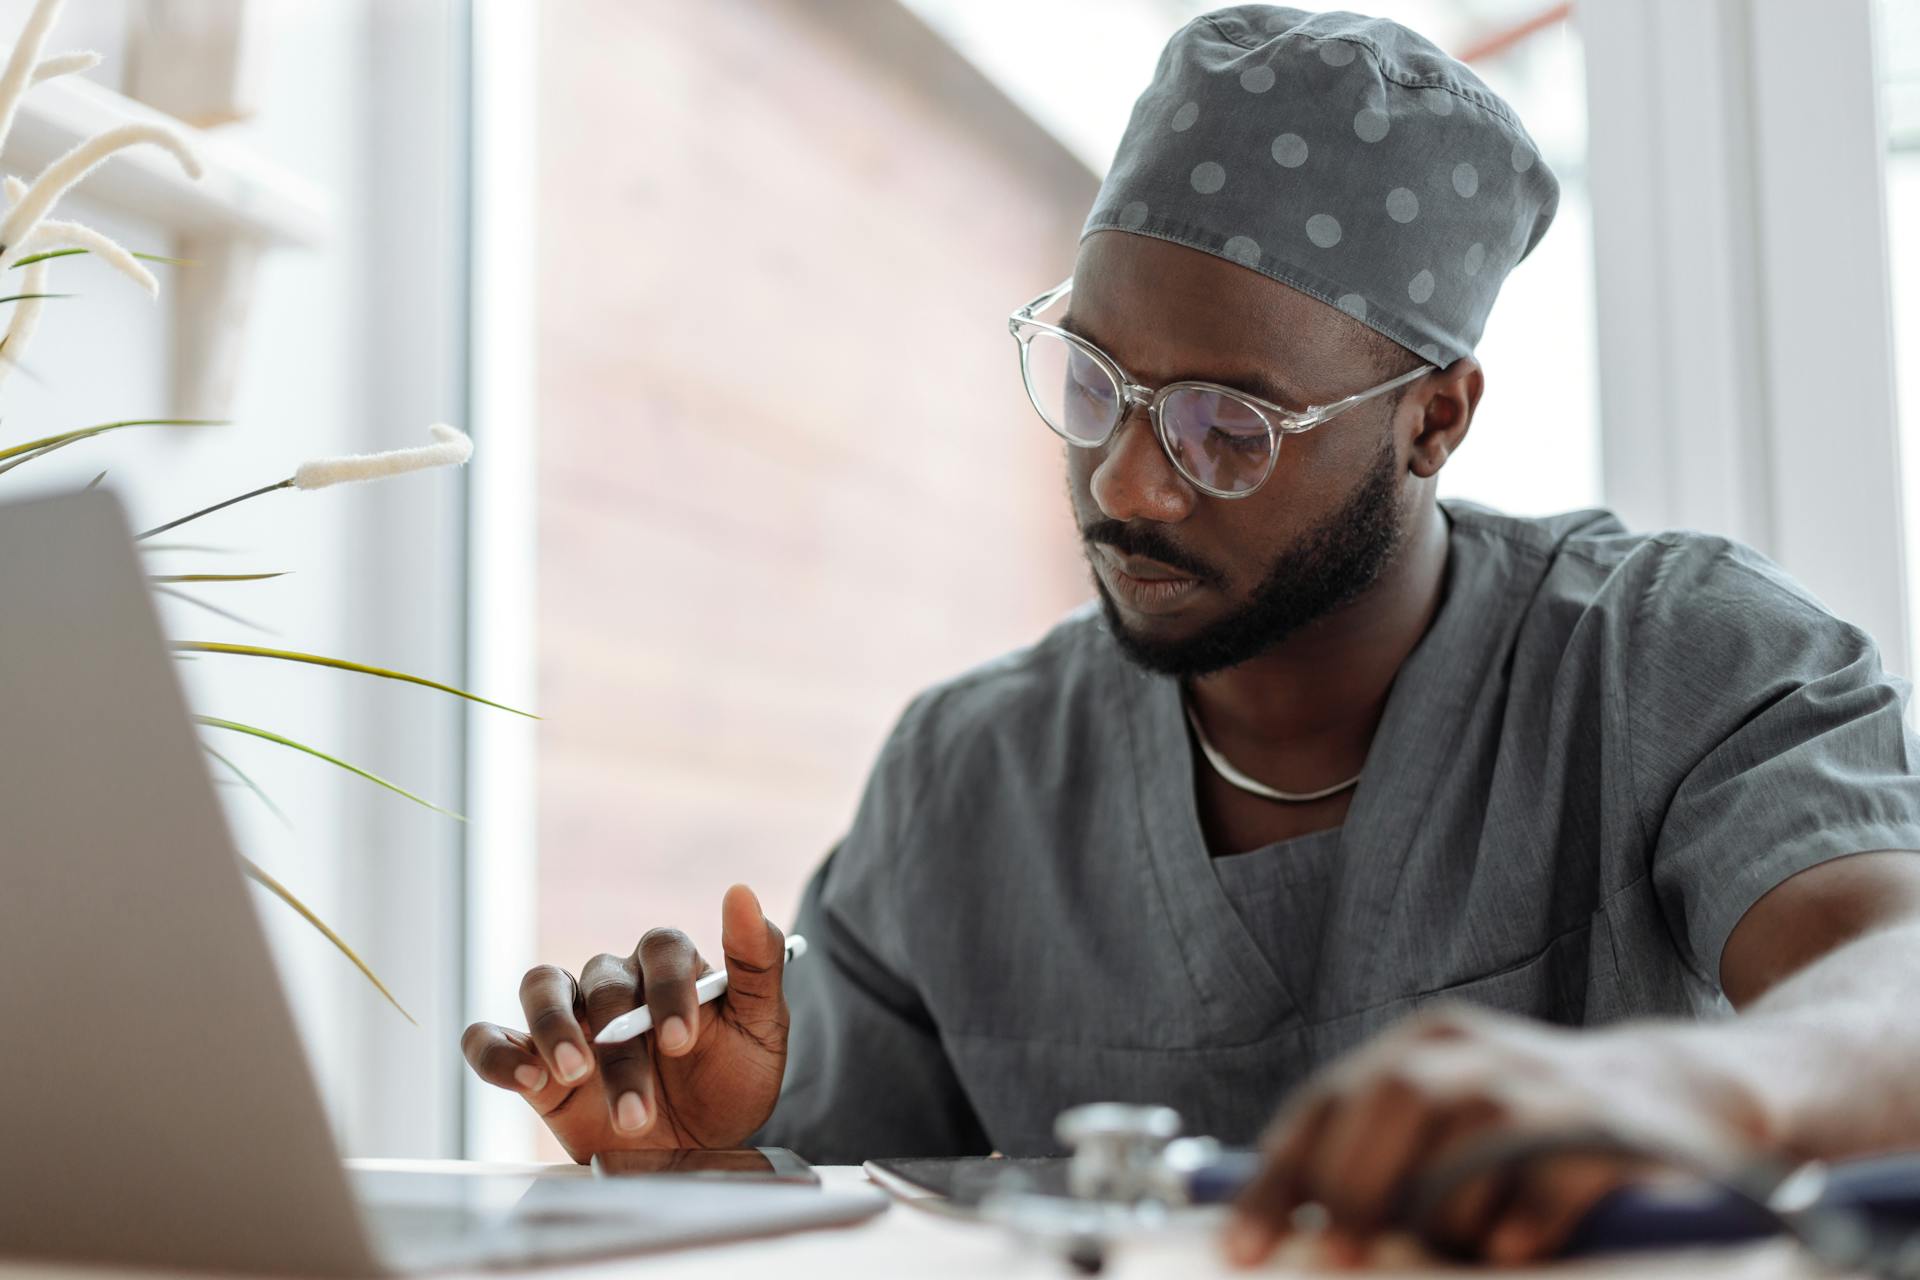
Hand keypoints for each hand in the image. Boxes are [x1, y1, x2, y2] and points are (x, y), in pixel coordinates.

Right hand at [461, 884, 789, 1161]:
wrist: (698, 1149)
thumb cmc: (730, 1083)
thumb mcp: (761, 1030)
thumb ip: (756, 963)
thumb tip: (742, 892)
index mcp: (670, 967)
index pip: (662, 948)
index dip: (669, 989)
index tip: (682, 1041)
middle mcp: (616, 983)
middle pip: (605, 984)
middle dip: (622, 1049)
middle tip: (639, 1108)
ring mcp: (571, 1019)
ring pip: (542, 988)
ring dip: (553, 1029)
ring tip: (574, 1074)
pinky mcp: (532, 1060)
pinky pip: (492, 1038)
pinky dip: (497, 1053)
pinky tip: (527, 1081)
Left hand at [1223, 1005, 1767, 1267]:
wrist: (1679, 1097)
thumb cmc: (1534, 1133)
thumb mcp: (1448, 1130)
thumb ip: (1382, 1169)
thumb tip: (1303, 1242)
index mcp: (1419, 1048)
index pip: (1325, 1105)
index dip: (1280, 1179)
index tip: (1246, 1249)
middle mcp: (1472, 1051)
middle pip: (1393, 1098)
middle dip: (1354, 1186)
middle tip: (1340, 1260)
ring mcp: (1543, 1080)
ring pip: (1468, 1128)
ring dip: (1443, 1206)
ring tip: (1456, 1249)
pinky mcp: (1607, 1125)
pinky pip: (1551, 1170)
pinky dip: (1522, 1213)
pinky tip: (1509, 1248)